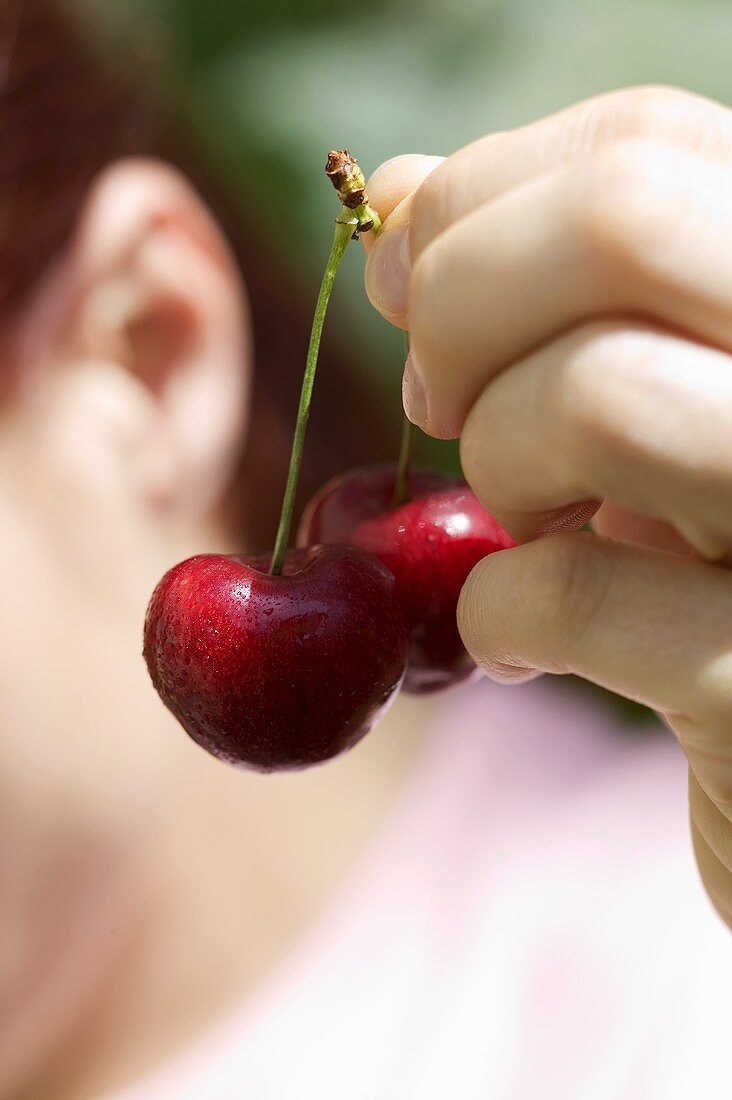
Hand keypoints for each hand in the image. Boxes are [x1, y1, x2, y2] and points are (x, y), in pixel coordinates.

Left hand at [363, 86, 731, 928]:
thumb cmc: (710, 565)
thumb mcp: (650, 403)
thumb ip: (539, 286)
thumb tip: (402, 192)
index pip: (642, 147)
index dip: (477, 202)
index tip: (404, 283)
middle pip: (620, 220)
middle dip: (462, 303)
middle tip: (436, 398)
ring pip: (596, 396)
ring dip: (498, 467)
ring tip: (520, 528)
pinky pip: (570, 594)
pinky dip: (495, 615)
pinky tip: (515, 639)